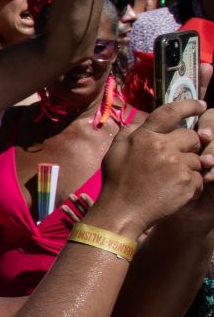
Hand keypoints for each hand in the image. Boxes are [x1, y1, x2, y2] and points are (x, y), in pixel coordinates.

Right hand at [94, 100, 206, 234]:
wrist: (122, 212)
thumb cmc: (117, 182)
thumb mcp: (115, 152)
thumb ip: (129, 132)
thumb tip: (141, 120)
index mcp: (144, 137)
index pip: (171, 112)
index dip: (189, 106)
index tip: (201, 105)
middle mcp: (162, 147)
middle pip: (192, 136)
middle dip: (189, 146)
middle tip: (177, 159)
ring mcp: (176, 165)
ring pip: (198, 158)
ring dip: (189, 168)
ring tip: (171, 180)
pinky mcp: (187, 182)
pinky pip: (199, 177)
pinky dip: (191, 184)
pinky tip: (175, 191)